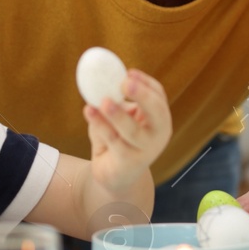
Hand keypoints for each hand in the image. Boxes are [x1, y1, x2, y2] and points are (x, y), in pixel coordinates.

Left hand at [85, 70, 170, 191]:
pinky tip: (88, 111)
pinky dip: (100, 125)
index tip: (127, 72)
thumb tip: (101, 84)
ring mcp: (146, 150)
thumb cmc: (118, 140)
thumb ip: (115, 103)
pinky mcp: (129, 162)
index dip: (145, 83)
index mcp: (160, 119)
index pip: (159, 96)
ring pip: (133, 131)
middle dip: (143, 96)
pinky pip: (114, 141)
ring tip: (103, 102)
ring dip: (118, 115)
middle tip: (125, 83)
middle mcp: (158, 134)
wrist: (115, 176)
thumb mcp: (120, 118)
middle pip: (157, 112)